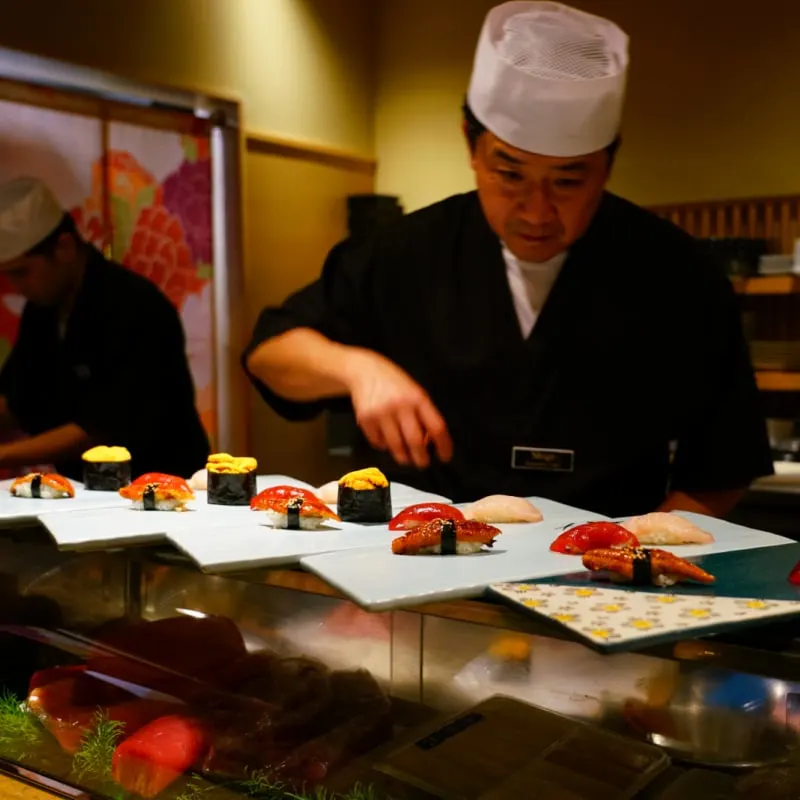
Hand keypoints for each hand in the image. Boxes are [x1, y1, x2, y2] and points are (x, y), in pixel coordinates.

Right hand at [344, 349, 452, 468]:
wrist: (365, 371)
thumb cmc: (394, 384)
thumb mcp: (415, 392)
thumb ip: (423, 415)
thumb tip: (429, 442)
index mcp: (418, 399)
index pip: (436, 427)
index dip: (443, 445)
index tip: (445, 456)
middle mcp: (401, 406)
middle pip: (415, 441)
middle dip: (421, 458)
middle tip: (423, 463)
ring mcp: (382, 413)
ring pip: (396, 446)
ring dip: (403, 457)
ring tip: (406, 457)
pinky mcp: (366, 419)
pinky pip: (378, 443)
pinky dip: (384, 446)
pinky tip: (386, 439)